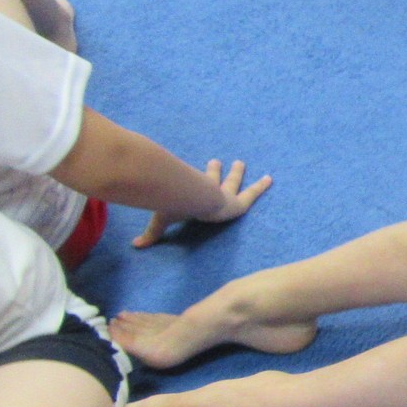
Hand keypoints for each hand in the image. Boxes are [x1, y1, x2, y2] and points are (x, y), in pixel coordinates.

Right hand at [133, 159, 271, 246]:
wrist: (192, 198)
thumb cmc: (176, 206)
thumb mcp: (162, 220)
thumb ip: (152, 233)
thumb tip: (135, 246)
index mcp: (191, 191)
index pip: (192, 184)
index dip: (193, 178)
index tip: (192, 169)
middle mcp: (207, 187)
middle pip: (212, 177)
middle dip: (214, 170)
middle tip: (217, 161)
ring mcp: (224, 193)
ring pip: (232, 181)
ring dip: (236, 172)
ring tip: (240, 162)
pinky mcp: (237, 202)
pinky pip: (252, 193)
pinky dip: (261, 186)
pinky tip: (271, 179)